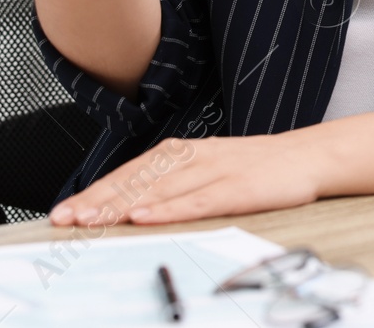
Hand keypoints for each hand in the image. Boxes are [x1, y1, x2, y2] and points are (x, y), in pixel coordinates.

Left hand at [47, 133, 323, 225]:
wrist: (309, 156)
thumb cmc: (258, 168)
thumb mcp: (211, 170)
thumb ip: (176, 184)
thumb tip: (133, 205)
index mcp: (185, 153)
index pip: (131, 173)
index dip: (96, 191)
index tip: (64, 212)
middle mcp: (194, 157)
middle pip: (139, 180)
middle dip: (98, 200)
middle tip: (65, 219)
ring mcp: (216, 170)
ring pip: (161, 188)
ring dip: (123, 203)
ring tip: (92, 219)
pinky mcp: (238, 186)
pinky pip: (198, 199)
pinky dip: (170, 208)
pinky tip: (146, 216)